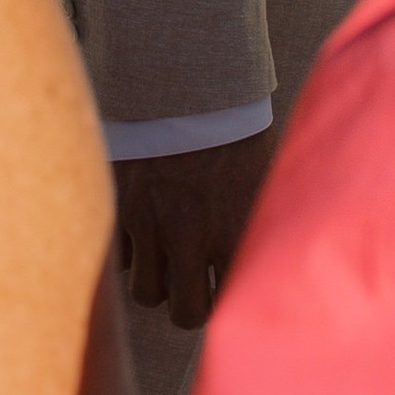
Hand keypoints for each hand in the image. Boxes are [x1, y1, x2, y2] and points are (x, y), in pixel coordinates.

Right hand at [115, 130, 276, 327]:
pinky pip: (122, 258)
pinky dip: (134, 253)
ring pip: (148, 293)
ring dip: (160, 282)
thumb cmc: (236, 129)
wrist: (187, 82)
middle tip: (197, 287)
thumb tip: (272, 262)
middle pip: (185, 313)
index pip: (231, 301)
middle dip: (192, 304)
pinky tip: (149, 231)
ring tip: (171, 260)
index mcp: (234, 228)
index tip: (231, 294)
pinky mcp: (122, 207)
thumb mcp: (261, 176)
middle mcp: (191, 234)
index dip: (231, 304)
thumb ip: (256, 224)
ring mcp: (151, 223)